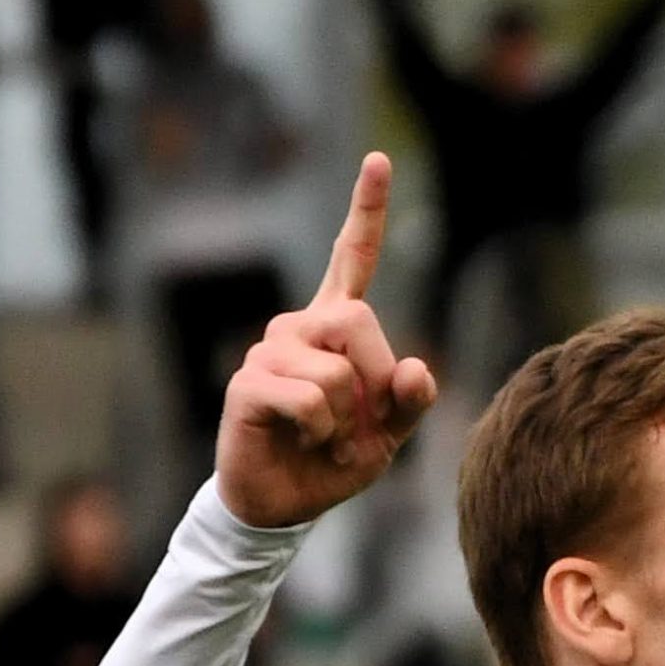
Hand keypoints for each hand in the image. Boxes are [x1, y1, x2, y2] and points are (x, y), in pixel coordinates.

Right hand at [215, 152, 436, 529]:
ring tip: (324, 438)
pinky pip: (309, 400)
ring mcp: (270, 351)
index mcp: (335, 327)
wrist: (283, 504)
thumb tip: (416, 367)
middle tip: (360, 423)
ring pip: (337, 371)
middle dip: (375, 380)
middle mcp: (299, 327)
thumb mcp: (388, 434)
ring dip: (345, 419)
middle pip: (360, 321)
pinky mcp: (248, 383)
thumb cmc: (333, 460)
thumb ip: (411, 401)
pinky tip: (302, 441)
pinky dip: (320, 432)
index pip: (351, 258)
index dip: (366, 211)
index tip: (378, 162)